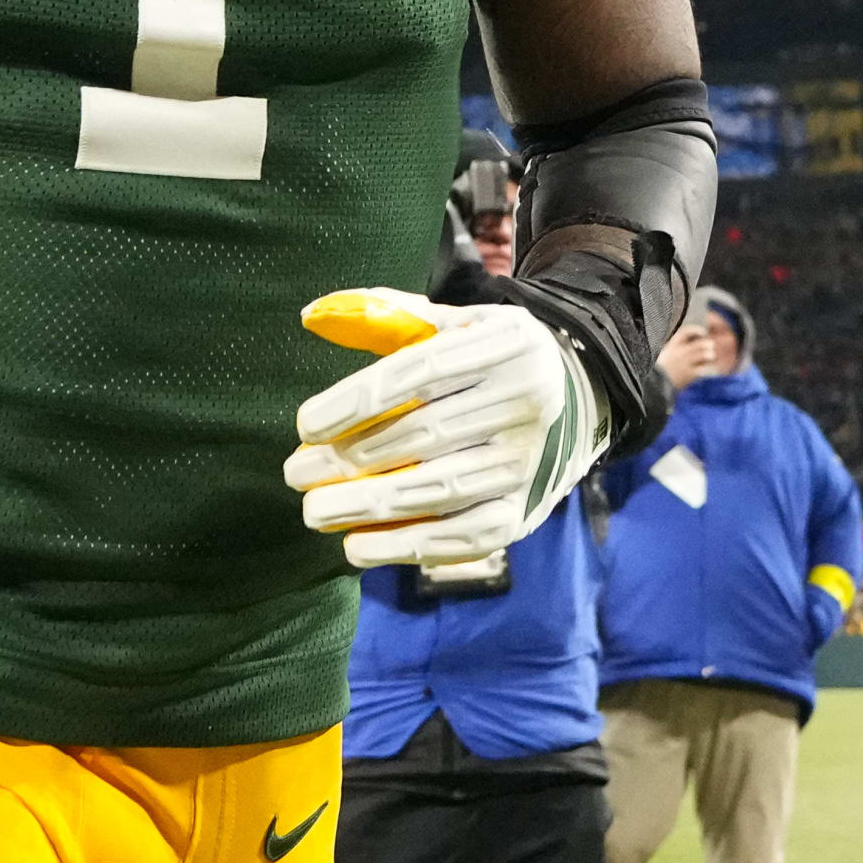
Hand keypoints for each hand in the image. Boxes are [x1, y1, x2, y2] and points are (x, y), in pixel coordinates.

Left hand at [286, 289, 605, 569]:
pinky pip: (464, 537)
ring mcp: (525, 460)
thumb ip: (383, 316)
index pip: (421, 373)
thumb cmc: (482, 356)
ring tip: (314, 511)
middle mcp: (524, 401)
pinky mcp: (523, 510)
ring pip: (441, 490)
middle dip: (350, 458)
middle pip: (425, 435)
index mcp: (504, 344)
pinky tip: (356, 547)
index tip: (305, 426)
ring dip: (369, 506)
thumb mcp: (448, 321)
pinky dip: (407, 547)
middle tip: (295, 472)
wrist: (567, 396)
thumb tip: (313, 315)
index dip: (357, 401)